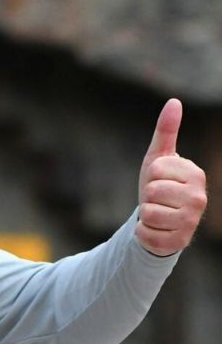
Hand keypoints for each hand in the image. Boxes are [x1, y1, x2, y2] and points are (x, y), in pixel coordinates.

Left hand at [135, 99, 207, 255]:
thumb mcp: (158, 158)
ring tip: (157, 214)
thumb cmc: (159, 186)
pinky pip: (145, 233)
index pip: (155, 169)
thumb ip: (166, 131)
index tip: (159, 181)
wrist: (158, 221)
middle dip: (147, 196)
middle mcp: (199, 198)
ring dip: (145, 214)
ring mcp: (191, 222)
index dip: (150, 176)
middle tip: (157, 200)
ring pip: (148, 212)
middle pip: (151, 191)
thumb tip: (173, 101)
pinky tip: (156, 230)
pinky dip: (143, 232)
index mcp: (196, 175)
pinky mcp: (178, 242)